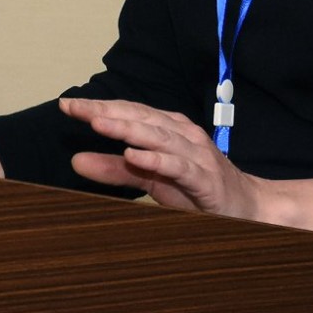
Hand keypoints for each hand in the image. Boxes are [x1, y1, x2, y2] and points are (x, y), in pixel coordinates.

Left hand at [60, 96, 269, 220]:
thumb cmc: (195, 189)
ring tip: (99, 123)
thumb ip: (114, 170)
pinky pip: (179, 166)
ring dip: (128, 128)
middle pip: (140, 117)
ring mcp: (196, 155)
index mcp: (168, 129)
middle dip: (106, 110)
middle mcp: (182, 134)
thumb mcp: (150, 178)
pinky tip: (135, 155)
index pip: (128, 112)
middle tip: (75, 107)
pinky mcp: (205, 179)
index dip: (98, 107)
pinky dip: (157, 159)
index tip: (67, 105)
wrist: (246, 207)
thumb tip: (76, 160)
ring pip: (158, 136)